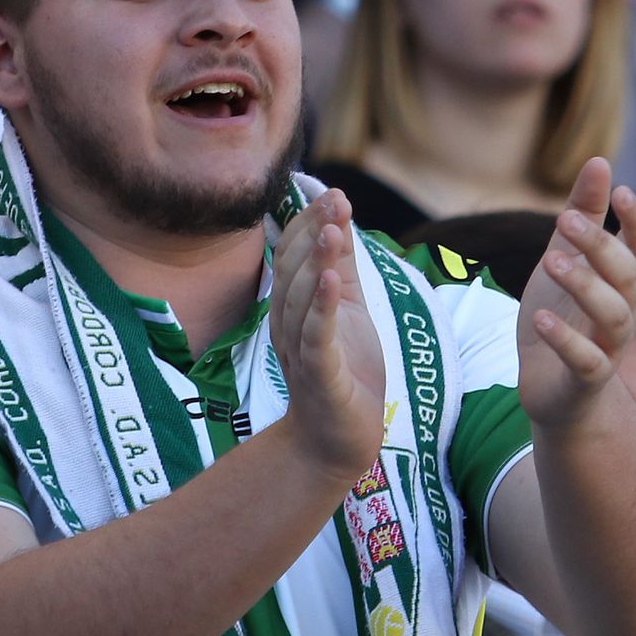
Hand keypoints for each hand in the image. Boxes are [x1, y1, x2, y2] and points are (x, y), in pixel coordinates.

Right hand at [270, 192, 385, 483]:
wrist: (337, 440)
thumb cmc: (343, 372)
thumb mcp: (348, 310)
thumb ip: (342, 267)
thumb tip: (339, 218)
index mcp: (293, 307)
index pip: (291, 256)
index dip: (308, 224)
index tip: (332, 194)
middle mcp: (288, 325)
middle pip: (293, 271)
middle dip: (314, 233)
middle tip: (335, 200)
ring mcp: (300, 351)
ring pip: (302, 300)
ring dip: (318, 263)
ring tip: (334, 230)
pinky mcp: (319, 376)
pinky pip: (317, 338)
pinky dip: (324, 307)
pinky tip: (334, 280)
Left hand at [516, 160, 635, 429]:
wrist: (547, 388)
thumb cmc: (561, 316)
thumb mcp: (564, 259)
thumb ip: (583, 214)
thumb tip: (600, 160)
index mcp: (620, 282)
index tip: (619, 190)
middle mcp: (622, 312)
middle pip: (627, 275)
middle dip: (600, 246)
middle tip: (564, 219)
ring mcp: (607, 346)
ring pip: (613, 314)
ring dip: (584, 286)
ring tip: (551, 262)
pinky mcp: (586, 380)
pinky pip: (587, 361)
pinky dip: (566, 340)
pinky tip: (540, 318)